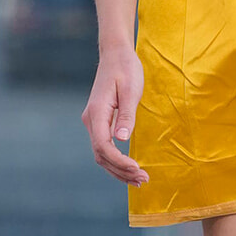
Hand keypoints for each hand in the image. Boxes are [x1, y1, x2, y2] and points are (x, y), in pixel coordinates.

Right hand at [82, 44, 148, 186]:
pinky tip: (131, 169)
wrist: (116, 54)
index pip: (103, 146)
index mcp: (97, 113)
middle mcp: (91, 120)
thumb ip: (126, 116)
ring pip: (102, 154)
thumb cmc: (126, 69)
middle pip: (101, 155)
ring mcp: (94, 122)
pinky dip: (117, 161)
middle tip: (144, 180)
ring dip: (119, 169)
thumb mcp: (130, 91)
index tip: (137, 169)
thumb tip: (121, 140)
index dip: (119, 161)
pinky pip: (105, 147)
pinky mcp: (100, 122)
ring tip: (140, 180)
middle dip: (121, 171)